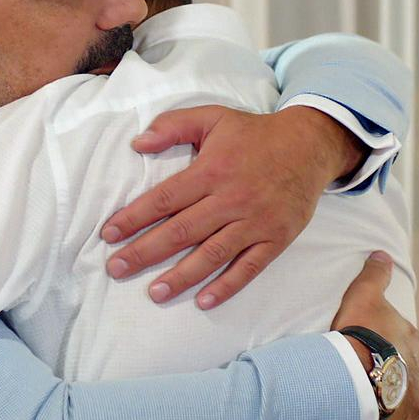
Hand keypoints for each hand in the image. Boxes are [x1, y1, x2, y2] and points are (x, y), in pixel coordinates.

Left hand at [101, 105, 366, 308]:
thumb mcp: (213, 117)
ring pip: (212, 254)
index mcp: (211, 171)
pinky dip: (228, 286)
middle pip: (181, 232)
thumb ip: (173, 126)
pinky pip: (249, 267)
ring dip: (181, 276)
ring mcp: (255, 222)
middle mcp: (231, 200)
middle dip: (145, 252)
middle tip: (116, 269)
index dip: (134, 218)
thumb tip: (137, 143)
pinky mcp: (276, 238)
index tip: (108, 235)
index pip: (164, 199)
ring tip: (154, 293)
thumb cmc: (254, 134)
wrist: (310, 146)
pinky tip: (204, 301)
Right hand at [333, 252, 418, 419]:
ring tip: (378, 390)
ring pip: (411, 391)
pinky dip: (397, 410)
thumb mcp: (365, 294)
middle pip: (412, 367)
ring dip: (399, 390)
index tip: (376, 343)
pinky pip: (405, 414)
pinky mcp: (409, 415)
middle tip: (375, 367)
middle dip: (399, 367)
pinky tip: (384, 408)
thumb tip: (382, 254)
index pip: (408, 340)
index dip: (392, 341)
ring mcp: (417, 394)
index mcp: (415, 341)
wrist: (358, 373)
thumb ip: (375, 275)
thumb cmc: (362, 332)